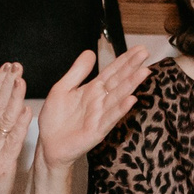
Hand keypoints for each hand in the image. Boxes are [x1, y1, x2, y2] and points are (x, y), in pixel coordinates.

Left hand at [35, 47, 151, 167]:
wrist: (48, 144)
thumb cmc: (55, 120)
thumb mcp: (62, 88)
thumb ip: (77, 72)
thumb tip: (90, 52)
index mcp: (92, 90)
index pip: (112, 71)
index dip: (125, 60)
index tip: (139, 49)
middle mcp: (99, 101)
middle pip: (119, 81)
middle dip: (132, 67)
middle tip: (146, 53)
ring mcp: (100, 115)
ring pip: (118, 97)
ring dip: (131, 85)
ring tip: (144, 72)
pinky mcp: (97, 131)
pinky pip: (110, 118)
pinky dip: (121, 109)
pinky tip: (131, 100)